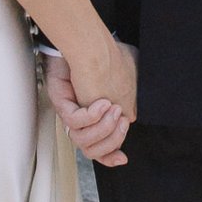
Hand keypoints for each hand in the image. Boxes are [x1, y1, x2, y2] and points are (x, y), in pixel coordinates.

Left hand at [47, 37, 135, 168]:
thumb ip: (133, 96)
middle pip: (93, 150)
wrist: (93, 43)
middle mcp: (82, 119)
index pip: (102, 148)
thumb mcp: (129, 80)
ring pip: (82, 141)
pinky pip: (75, 122)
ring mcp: (72, 113)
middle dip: (111, 139)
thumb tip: (136, 112)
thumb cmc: (109, 56)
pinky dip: (91, 114)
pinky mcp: (64, 105)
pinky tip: (101, 101)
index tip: (123, 158)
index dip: (111, 155)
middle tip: (120, 119)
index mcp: (97, 117)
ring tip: (110, 107)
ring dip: (102, 128)